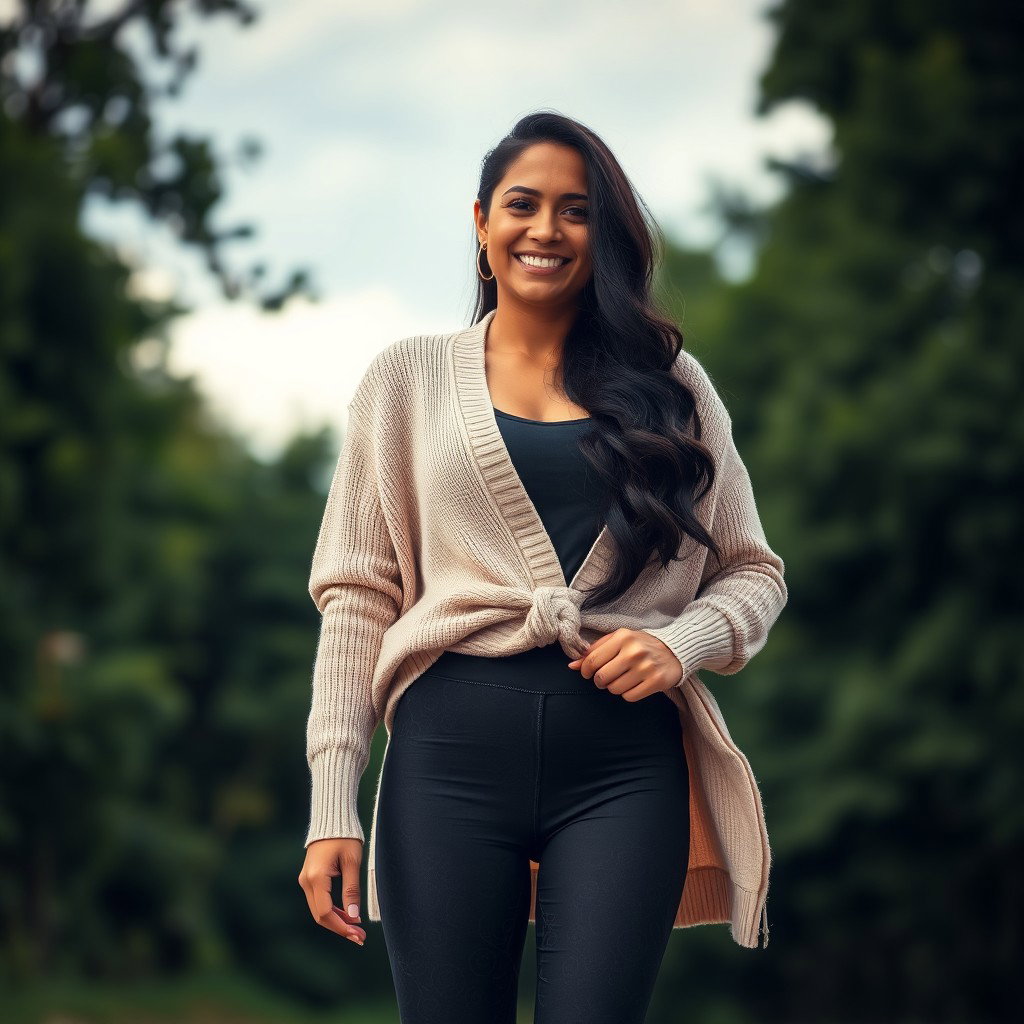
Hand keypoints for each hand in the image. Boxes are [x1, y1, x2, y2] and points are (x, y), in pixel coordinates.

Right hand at [298, 837, 366, 946]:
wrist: (332, 819)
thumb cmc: (345, 837)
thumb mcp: (352, 862)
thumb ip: (352, 890)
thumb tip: (354, 916)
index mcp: (316, 878)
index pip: (325, 913)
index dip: (341, 927)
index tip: (358, 935)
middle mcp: (306, 881)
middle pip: (320, 915)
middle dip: (340, 928)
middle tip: (360, 937)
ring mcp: (306, 880)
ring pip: (319, 910)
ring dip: (337, 921)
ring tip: (356, 929)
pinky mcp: (310, 878)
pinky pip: (319, 901)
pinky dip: (332, 910)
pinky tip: (348, 915)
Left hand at [567, 628, 684, 699]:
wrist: (674, 650)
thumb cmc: (639, 644)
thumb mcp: (617, 640)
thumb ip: (594, 651)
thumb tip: (571, 666)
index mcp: (622, 637)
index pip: (592, 660)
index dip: (586, 670)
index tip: (588, 673)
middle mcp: (634, 651)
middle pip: (602, 677)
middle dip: (600, 681)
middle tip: (605, 678)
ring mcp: (646, 667)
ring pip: (614, 689)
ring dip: (614, 687)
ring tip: (622, 679)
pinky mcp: (656, 682)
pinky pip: (629, 697)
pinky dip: (628, 694)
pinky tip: (634, 684)